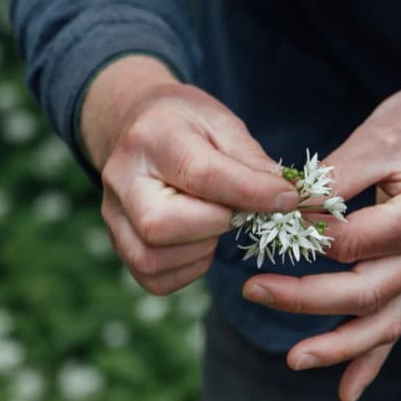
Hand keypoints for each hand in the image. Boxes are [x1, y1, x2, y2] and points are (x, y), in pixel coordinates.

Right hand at [80, 55, 297, 293]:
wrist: (134, 124)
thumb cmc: (185, 123)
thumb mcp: (220, 122)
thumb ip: (250, 160)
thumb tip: (283, 198)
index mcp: (152, 138)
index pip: (199, 173)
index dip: (249, 192)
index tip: (287, 199)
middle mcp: (122, 179)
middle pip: (161, 225)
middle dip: (214, 224)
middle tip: (236, 211)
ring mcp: (113, 215)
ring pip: (152, 258)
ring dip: (201, 251)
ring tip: (216, 223)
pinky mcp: (118, 243)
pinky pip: (152, 278)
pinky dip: (187, 269)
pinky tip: (200, 243)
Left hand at [243, 55, 400, 400]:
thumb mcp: (376, 137)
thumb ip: (331, 179)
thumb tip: (283, 210)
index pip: (352, 241)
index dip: (304, 238)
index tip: (265, 227)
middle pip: (365, 290)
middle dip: (304, 298)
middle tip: (252, 291)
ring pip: (383, 320)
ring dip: (338, 345)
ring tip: (294, 360)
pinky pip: (396, 323)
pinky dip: (371, 359)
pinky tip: (346, 391)